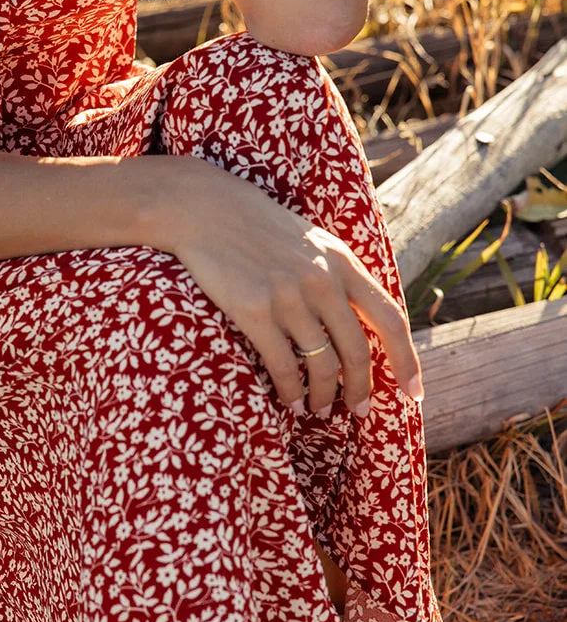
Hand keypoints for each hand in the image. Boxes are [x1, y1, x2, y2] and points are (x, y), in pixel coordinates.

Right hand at [164, 161, 422, 417]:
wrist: (207, 209)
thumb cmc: (260, 228)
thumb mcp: (313, 242)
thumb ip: (339, 276)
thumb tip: (363, 321)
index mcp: (343, 262)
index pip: (390, 319)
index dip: (407, 361)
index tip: (414, 393)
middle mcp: (322, 280)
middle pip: (356, 351)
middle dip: (360, 390)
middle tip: (357, 411)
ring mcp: (288, 296)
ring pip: (320, 364)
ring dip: (322, 395)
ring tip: (316, 408)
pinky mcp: (254, 310)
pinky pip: (282, 365)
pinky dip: (289, 390)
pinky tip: (289, 400)